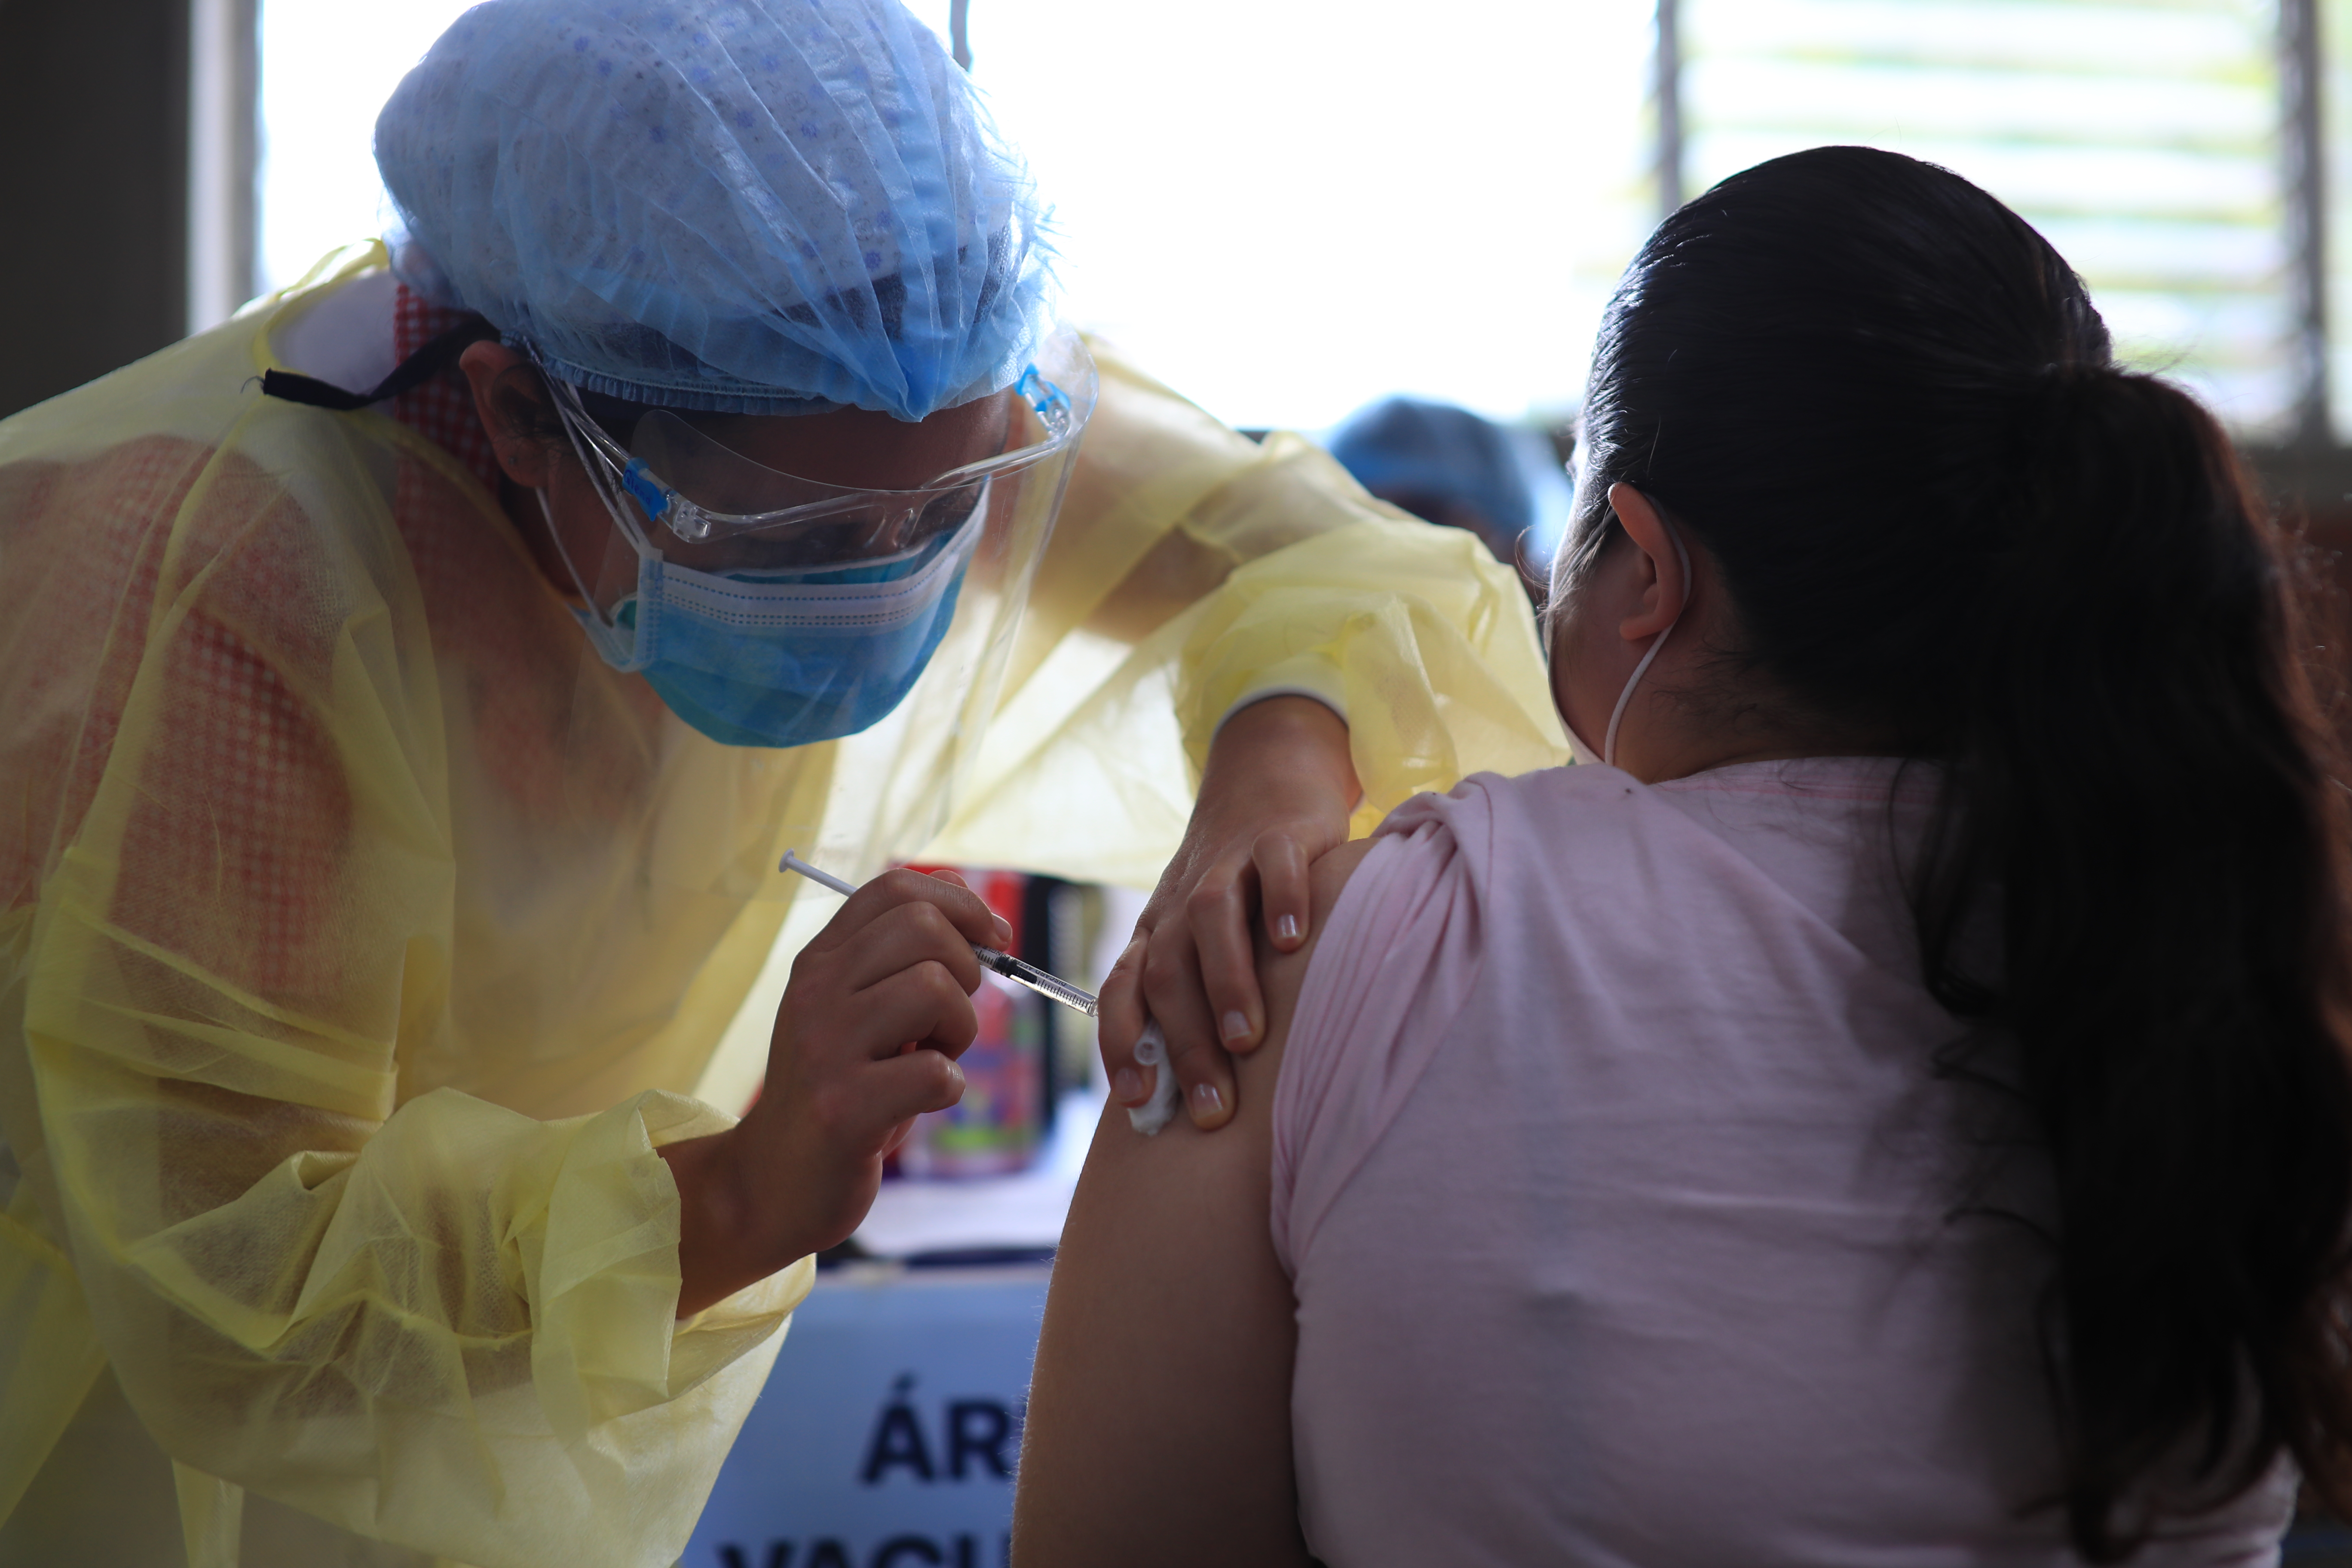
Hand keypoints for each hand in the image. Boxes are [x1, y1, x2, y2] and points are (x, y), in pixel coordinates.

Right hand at [660, 868, 1011, 1314]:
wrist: (770, 1183)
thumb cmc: (835, 1091)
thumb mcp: (853, 1012)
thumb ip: (895, 961)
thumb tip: (967, 903)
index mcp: (819, 962)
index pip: (895, 888)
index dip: (960, 903)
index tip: (993, 939)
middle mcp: (816, 993)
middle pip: (923, 928)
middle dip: (966, 970)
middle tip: (949, 1020)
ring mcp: (825, 1048)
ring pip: (934, 989)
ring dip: (960, 1031)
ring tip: (932, 1060)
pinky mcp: (843, 1107)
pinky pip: (937, 1073)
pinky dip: (949, 1088)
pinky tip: (920, 1103)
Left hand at [1097, 696, 1359, 1130]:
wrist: (1264, 775)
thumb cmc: (1239, 884)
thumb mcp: (1201, 935)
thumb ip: (1195, 995)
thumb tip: (1190, 1095)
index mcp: (1158, 931)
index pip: (1123, 990)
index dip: (1123, 1045)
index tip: (1141, 1103)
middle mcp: (1183, 902)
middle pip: (1167, 971)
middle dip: (1186, 1044)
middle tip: (1215, 1108)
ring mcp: (1231, 863)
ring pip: (1209, 920)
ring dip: (1224, 982)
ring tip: (1246, 1040)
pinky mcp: (1280, 835)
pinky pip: (1275, 864)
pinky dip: (1282, 900)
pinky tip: (1295, 943)